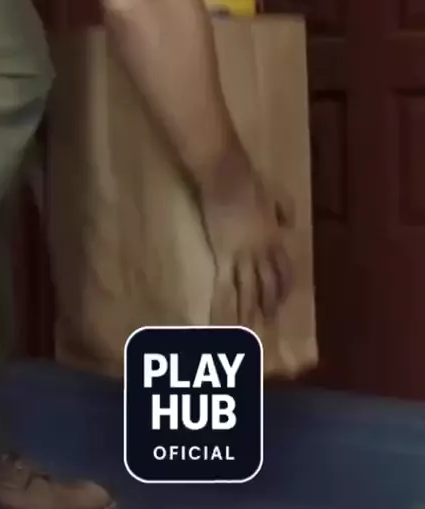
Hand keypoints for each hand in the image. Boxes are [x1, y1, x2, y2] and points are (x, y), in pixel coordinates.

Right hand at [200, 159, 293, 325]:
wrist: (227, 176)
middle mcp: (263, 252)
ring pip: (249, 291)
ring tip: (248, 333)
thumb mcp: (276, 195)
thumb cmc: (249, 180)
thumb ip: (284, 212)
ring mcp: (243, 256)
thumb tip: (287, 226)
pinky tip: (222, 321)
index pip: (282, 269)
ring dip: (249, 313)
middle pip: (268, 284)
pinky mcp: (223, 256)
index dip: (282, 287)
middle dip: (268, 305)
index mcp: (275, 238)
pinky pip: (226, 286)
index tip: (280, 300)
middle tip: (267, 324)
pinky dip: (225, 306)